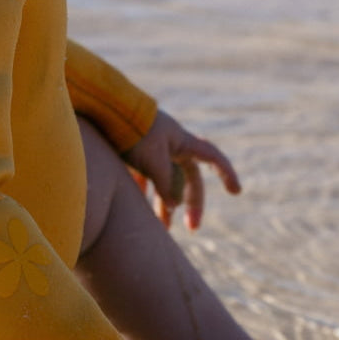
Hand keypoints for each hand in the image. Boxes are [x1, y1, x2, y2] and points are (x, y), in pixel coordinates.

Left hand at [124, 109, 239, 230]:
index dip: (226, 173)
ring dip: (164, 204)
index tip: (236, 192)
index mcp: (182, 141)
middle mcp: (170, 144)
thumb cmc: (132, 133)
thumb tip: (173, 205)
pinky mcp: (132, 152)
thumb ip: (167, 185)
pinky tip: (136, 209)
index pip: (212, 157)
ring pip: (165, 180)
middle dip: (190, 203)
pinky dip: (143, 193)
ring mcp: (151, 148)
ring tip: (161, 229)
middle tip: (191, 228)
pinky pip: (144, 176)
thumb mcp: (153, 162)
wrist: (102, 110)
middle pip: (188, 177)